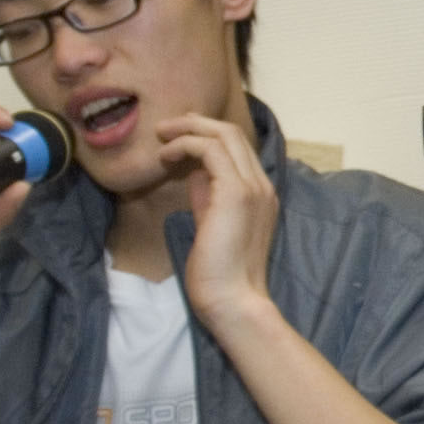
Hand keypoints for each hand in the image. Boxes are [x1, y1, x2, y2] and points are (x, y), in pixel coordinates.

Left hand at [156, 113, 279, 332]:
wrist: (233, 301)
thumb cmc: (219, 274)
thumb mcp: (212, 225)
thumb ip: (209, 198)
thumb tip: (195, 173)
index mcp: (260, 194)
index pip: (238, 148)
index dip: (206, 135)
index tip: (177, 139)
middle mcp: (262, 185)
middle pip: (232, 133)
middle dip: (195, 123)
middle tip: (165, 129)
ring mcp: (252, 187)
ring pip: (223, 134)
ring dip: (188, 129)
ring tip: (162, 136)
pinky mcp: (236, 193)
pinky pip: (210, 151)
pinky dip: (185, 145)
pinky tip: (165, 156)